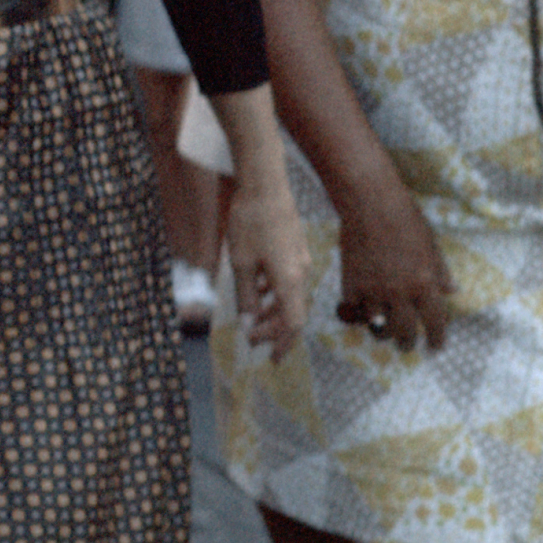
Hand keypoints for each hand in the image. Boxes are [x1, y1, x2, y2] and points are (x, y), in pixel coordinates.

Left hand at [224, 177, 310, 363]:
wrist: (265, 185)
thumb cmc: (250, 222)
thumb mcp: (241, 264)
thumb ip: (245, 297)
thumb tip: (248, 324)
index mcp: (290, 280)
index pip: (293, 323)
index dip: (282, 343)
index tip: (270, 357)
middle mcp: (301, 272)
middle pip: (293, 312)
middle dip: (273, 329)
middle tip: (252, 339)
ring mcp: (300, 259)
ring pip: (290, 296)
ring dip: (271, 311)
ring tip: (251, 319)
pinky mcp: (295, 248)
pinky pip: (288, 279)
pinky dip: (274, 292)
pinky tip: (257, 291)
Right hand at [334, 173, 453, 352]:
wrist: (370, 204)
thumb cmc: (406, 219)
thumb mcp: (431, 246)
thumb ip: (440, 272)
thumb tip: (452, 291)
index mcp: (425, 283)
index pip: (435, 322)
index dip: (436, 339)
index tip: (435, 347)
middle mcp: (400, 292)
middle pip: (404, 332)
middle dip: (407, 344)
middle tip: (407, 346)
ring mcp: (373, 290)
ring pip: (378, 326)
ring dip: (382, 333)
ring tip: (383, 332)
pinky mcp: (351, 284)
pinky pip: (356, 309)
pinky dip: (360, 312)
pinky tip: (364, 311)